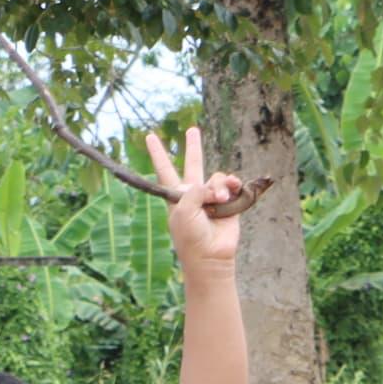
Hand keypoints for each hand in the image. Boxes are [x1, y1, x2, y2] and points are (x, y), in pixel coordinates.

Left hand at [143, 125, 252, 269]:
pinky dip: (233, 186)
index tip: (149, 136)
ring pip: (217, 177)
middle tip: (192, 129)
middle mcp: (193, 193)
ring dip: (219, 187)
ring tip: (219, 201)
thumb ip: (195, 190)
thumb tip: (216, 185)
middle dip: (193, 146)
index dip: (158, 153)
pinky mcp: (230, 200)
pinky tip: (231, 195)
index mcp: (176, 195)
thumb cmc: (190, 234)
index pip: (165, 169)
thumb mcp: (183, 209)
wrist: (210, 253)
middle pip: (193, 163)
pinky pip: (232, 184)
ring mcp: (212, 196)